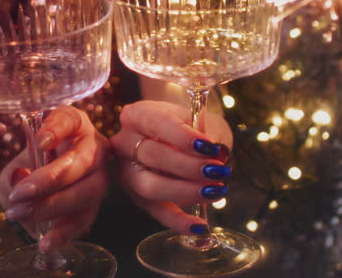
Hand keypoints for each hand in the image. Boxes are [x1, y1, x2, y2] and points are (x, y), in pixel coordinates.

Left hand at [0, 106, 110, 251]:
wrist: (44, 188)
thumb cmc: (31, 169)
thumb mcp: (16, 168)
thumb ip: (13, 176)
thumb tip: (21, 182)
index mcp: (73, 125)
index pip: (69, 119)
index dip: (56, 129)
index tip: (39, 141)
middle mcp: (93, 146)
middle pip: (80, 160)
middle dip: (50, 179)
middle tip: (21, 194)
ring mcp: (100, 174)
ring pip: (88, 190)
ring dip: (54, 205)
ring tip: (22, 215)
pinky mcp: (98, 202)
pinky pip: (86, 218)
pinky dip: (64, 232)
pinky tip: (46, 242)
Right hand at [110, 100, 231, 234]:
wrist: (180, 138)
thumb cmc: (190, 125)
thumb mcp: (202, 119)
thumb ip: (208, 132)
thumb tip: (217, 152)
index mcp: (137, 115)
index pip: (156, 123)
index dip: (182, 136)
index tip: (208, 146)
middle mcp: (124, 143)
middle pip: (151, 155)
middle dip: (188, 166)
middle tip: (218, 171)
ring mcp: (127, 172)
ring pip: (149, 186)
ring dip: (184, 191)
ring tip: (215, 191)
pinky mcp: (136, 197)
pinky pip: (155, 211)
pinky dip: (178, 221)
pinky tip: (200, 226)